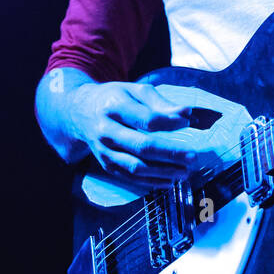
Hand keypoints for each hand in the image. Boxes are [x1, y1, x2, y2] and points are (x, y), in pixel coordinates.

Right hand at [68, 81, 204, 189]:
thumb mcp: (135, 91)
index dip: (169, 123)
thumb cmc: (115, 99)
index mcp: (114, 107)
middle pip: (141, 146)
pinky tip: (169, 181)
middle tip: (193, 156)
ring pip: (135, 167)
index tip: (187, 123)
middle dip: (170, 153)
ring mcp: (104, 151)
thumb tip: (187, 113)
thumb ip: (161, 102)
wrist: (80, 113)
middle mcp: (106, 130)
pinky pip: (129, 178)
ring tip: (185, 171)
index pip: (146, 119)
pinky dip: (150, 182)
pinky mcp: (106, 165)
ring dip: (163, 172)